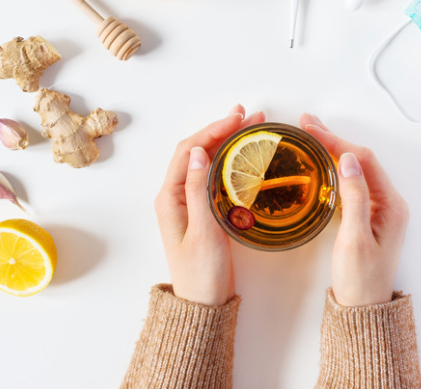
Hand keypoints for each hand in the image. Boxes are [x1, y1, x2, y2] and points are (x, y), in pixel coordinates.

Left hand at [154, 105, 264, 305]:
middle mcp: (176, 195)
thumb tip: (202, 152)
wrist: (203, 304)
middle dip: (222, 130)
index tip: (237, 118)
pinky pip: (214, 177)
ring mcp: (189, 202)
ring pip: (207, 162)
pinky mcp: (203, 210)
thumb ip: (199, 190)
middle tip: (250, 117)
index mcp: (170, 197)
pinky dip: (230, 161)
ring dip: (227, 142)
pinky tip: (245, 155)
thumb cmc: (201, 273)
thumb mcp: (203, 231)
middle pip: (198, 151)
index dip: (213, 130)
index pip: (190, 151)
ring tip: (251, 128)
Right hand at [300, 114, 409, 306]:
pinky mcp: (367, 216)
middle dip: (334, 139)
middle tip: (307, 123)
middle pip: (361, 160)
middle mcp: (388, 202)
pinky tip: (321, 162)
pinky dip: (334, 168)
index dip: (337, 141)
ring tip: (311, 134)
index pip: (363, 160)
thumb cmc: (360, 279)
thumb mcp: (354, 238)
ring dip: (334, 150)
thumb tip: (348, 159)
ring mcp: (379, 209)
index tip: (311, 129)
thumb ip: (354, 197)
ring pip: (355, 169)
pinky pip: (352, 183)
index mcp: (391, 205)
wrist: (363, 309)